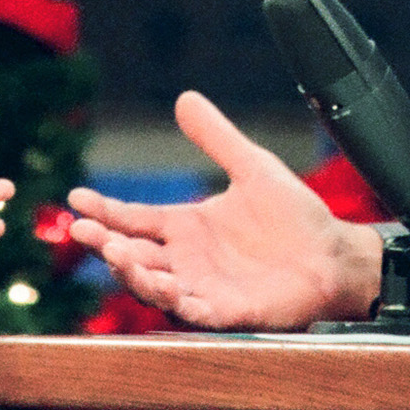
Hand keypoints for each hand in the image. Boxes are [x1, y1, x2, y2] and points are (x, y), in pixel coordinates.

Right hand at [65, 91, 383, 329]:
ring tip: (117, 254)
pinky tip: (164, 287)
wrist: (333, 256)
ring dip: (132, 273)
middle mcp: (186, 260)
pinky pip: (194, 311)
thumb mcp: (253, 167)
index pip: (133, 218)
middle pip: (132, 254)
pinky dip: (176, 302)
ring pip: (153, 286)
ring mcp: (203, 288)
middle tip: (83, 232)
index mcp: (185, 227)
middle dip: (105, 244)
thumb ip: (217, 138)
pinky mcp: (227, 312)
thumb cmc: (295, 216)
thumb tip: (184, 97)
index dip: (104, 210)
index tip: (76, 198)